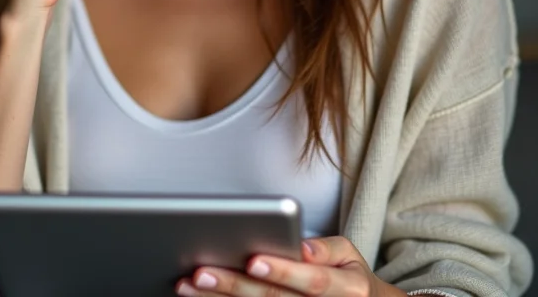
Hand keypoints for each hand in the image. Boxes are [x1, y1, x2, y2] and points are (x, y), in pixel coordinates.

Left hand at [175, 237, 406, 296]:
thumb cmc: (346, 276)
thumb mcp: (349, 256)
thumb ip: (328, 250)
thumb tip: (302, 248)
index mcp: (345, 289)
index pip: (311, 280)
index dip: (283, 271)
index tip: (253, 260)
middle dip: (235, 286)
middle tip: (200, 273)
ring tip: (188, 286)